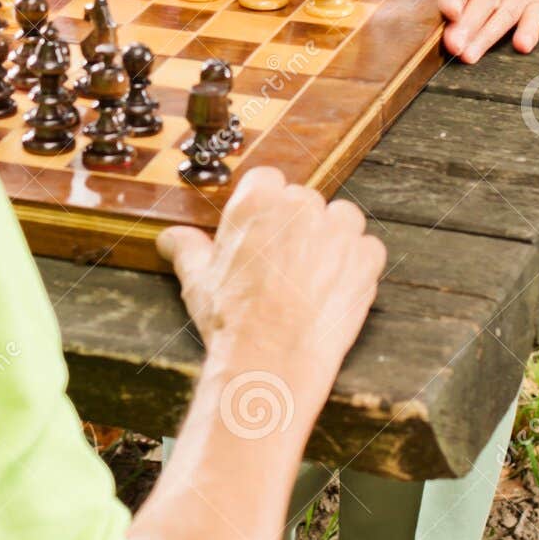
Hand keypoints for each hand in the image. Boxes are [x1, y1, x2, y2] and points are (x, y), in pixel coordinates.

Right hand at [157, 168, 384, 375]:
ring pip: (341, 218)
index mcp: (257, 200)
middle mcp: (300, 206)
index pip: (267, 180)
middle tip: (283, 263)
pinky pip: (368, 249)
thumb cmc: (231, 319)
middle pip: (304, 201)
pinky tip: (336, 289)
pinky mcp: (366, 258)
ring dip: (333, 239)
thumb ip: (188, 249)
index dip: (265, 208)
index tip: (262, 231)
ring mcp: (337, 230)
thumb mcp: (198, 280)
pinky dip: (358, 266)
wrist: (271, 359)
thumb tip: (170, 238)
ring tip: (313, 275)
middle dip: (296, 226)